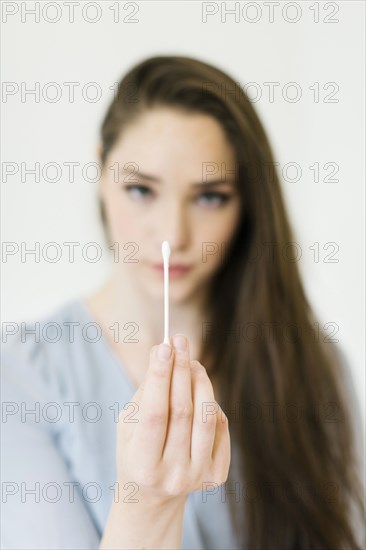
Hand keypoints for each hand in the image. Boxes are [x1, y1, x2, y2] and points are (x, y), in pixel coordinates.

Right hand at [115, 333, 230, 504]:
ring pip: (206, 416)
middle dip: (181, 370)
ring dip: (201, 382)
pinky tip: (201, 394)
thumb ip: (146, 391)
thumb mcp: (128, 425)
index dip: (160, 378)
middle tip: (179, 342)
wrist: (153, 496)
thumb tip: (162, 351)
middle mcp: (172, 475)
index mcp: (142, 465)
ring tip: (192, 363)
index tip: (163, 346)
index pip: (154, 413)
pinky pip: (220, 427)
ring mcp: (197, 477)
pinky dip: (211, 404)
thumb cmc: (135, 451)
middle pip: (182, 411)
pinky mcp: (217, 476)